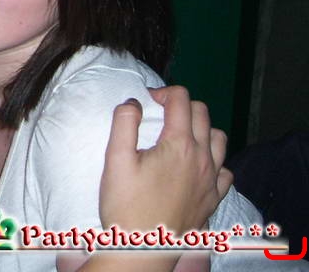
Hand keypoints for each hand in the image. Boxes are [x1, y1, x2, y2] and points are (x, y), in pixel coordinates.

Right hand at [100, 86, 232, 234]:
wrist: (143, 248)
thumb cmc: (125, 203)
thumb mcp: (115, 159)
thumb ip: (124, 122)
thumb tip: (133, 102)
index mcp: (178, 144)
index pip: (180, 99)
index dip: (162, 92)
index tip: (146, 101)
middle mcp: (201, 157)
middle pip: (202, 113)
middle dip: (181, 104)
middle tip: (159, 113)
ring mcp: (211, 179)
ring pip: (219, 138)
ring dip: (201, 128)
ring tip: (180, 135)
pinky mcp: (213, 199)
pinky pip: (225, 170)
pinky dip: (214, 160)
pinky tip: (196, 166)